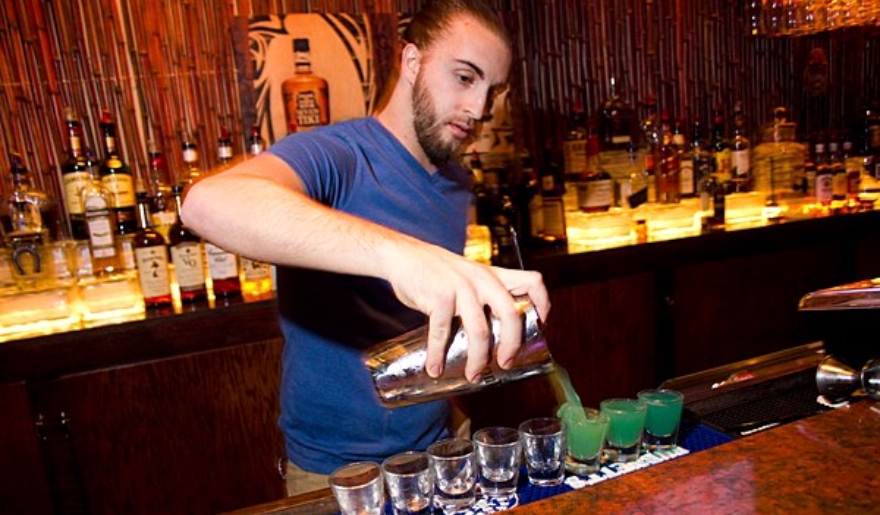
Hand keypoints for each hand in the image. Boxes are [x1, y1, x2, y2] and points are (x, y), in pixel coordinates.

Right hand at [382, 241, 547, 382]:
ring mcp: (461, 288)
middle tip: (506, 363)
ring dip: (478, 359)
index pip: (532, 281)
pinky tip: (435, 368)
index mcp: (492, 275)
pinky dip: (438, 355)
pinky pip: (442, 333)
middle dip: (511, 344)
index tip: (540, 326)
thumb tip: (490, 334)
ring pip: (480, 330)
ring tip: (473, 375)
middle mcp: (481, 280)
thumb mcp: (467, 275)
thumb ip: (481, 295)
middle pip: (511, 314)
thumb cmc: (434, 270)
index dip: (543, 304)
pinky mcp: (439, 297)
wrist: (401, 255)